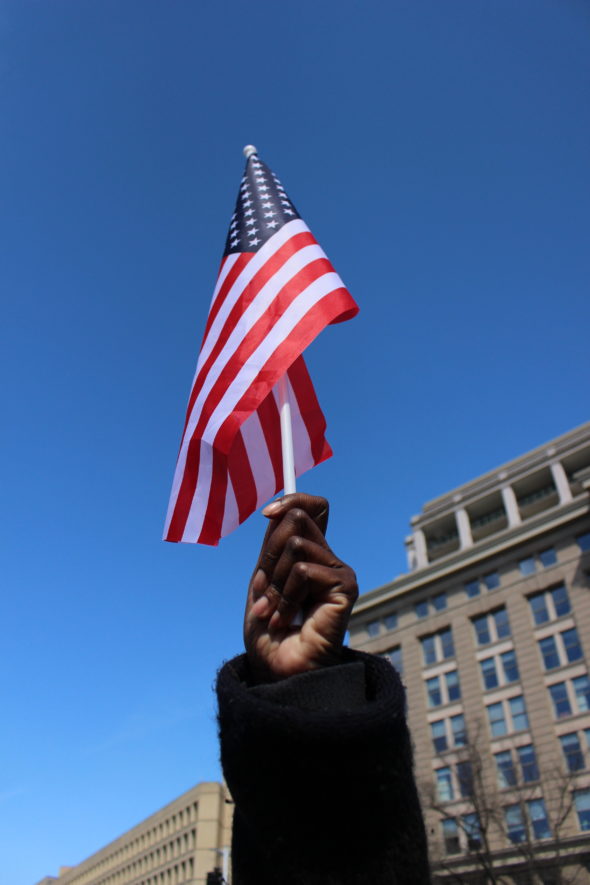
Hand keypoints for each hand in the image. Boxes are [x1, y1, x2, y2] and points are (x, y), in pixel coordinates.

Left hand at [244, 494, 357, 680]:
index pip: (313, 507)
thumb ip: (272, 546)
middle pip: (298, 518)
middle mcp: (327, 559)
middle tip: (263, 593)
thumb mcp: (262, 581)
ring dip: (274, 583)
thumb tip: (278, 510)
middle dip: (269, 554)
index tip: (267, 513)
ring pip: (296, 545)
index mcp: (309, 554)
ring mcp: (338, 572)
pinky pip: (304, 570)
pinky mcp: (346, 586)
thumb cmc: (269, 633)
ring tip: (273, 613)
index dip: (292, 499)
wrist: (278, 671)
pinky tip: (287, 621)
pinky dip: (285, 596)